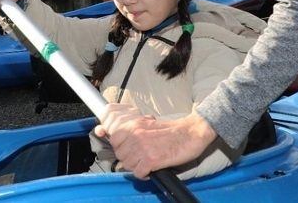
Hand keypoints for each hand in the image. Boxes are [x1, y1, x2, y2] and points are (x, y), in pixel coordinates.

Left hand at [94, 109, 216, 178]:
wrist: (191, 132)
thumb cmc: (170, 129)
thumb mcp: (146, 123)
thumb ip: (129, 128)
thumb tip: (106, 132)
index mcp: (134, 124)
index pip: (113, 138)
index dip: (120, 145)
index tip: (127, 148)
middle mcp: (135, 135)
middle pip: (119, 154)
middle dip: (128, 157)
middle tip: (140, 156)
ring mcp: (143, 147)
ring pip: (127, 165)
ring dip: (136, 166)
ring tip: (146, 162)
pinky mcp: (152, 160)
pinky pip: (138, 173)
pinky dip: (144, 174)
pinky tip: (151, 169)